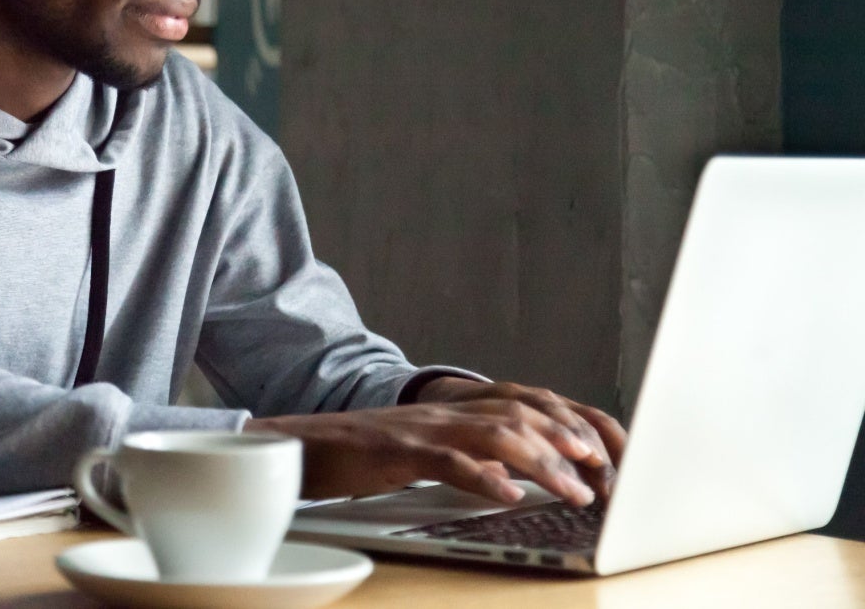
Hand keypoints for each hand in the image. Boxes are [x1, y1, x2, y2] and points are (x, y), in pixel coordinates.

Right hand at [247, 385, 624, 507]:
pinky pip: (448, 461)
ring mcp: (420, 428)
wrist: (296, 444)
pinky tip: (510, 496)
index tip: (602, 453)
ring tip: (573, 490)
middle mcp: (442, 411)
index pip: (522, 404)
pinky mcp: (396, 450)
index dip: (565, 424)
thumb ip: (466, 457)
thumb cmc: (357, 453)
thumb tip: (510, 476)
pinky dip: (484, 478)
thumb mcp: (421, 452)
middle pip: (519, 413)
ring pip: (494, 434)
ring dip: (541, 462)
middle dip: (567, 440)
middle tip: (602, 471)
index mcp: (450, 410)